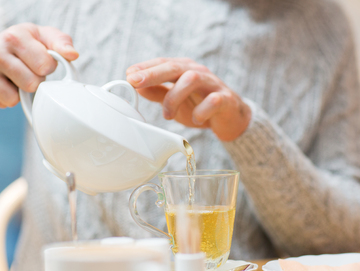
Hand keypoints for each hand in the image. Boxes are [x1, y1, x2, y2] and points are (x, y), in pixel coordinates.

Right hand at [0, 23, 78, 107]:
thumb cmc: (28, 44)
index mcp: (14, 36)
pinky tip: (4, 84)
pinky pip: (0, 105)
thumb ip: (63, 44)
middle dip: (35, 81)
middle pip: (30, 85)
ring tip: (17, 78)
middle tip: (28, 71)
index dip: (48, 68)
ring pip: (13, 99)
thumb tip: (72, 55)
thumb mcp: (47, 37)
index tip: (41, 62)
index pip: (45, 66)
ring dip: (20, 93)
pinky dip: (5, 98)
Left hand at [126, 58, 250, 140]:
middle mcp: (198, 72)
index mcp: (185, 70)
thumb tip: (135, 86)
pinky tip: (197, 119)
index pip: (163, 63)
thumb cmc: (200, 106)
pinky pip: (214, 101)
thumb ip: (157, 93)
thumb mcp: (174, 101)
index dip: (145, 67)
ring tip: (167, 115)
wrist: (231, 118)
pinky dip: (202, 111)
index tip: (128, 75)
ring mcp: (213, 84)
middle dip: (153, 74)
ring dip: (175, 97)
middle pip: (175, 67)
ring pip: (192, 79)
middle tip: (135, 82)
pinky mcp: (226, 99)